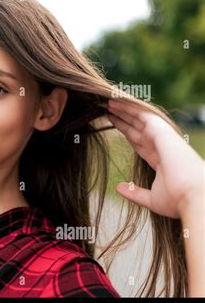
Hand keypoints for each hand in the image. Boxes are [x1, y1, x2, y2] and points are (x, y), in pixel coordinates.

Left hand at [107, 98, 203, 219]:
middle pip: (138, 128)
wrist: (194, 197)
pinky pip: (144, 115)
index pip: (140, 142)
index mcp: (161, 161)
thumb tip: (118, 187)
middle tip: (109, 109)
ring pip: (140, 119)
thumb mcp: (151, 198)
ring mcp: (164, 139)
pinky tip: (118, 102)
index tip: (115, 125)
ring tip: (109, 102)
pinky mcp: (163, 133)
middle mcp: (162, 147)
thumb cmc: (179, 200)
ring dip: (125, 110)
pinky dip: (130, 108)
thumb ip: (135, 192)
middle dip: (124, 119)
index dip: (127, 133)